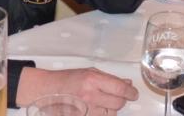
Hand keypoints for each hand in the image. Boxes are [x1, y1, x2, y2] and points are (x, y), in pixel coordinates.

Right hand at [17, 67, 137, 114]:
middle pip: (118, 103)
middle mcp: (90, 96)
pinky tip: (98, 107)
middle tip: (120, 96)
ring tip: (104, 101)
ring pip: (111, 114)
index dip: (131, 92)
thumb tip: (127, 84)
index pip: (120, 89)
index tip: (134, 93)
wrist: (48, 90)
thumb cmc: (69, 79)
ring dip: (112, 108)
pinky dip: (103, 114)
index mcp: (93, 80)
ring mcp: (86, 110)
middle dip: (122, 100)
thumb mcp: (90, 72)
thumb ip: (109, 78)